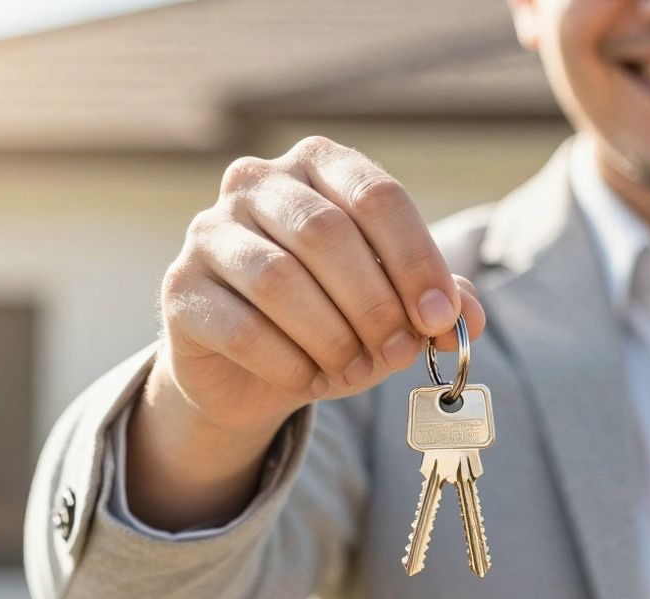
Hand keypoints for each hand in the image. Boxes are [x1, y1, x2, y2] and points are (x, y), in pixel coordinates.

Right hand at [155, 136, 486, 438]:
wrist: (249, 371)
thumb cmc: (331, 320)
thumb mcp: (392, 308)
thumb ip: (435, 304)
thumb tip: (469, 315)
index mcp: (319, 167)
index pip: (376, 196)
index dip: (415, 260)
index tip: (441, 317)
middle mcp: (257, 183)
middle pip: (326, 234)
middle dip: (374, 305)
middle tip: (398, 353)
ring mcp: (209, 231)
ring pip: (279, 280)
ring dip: (331, 336)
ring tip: (354, 370)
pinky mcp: (179, 288)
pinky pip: (240, 327)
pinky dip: (288, 362)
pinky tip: (308, 379)